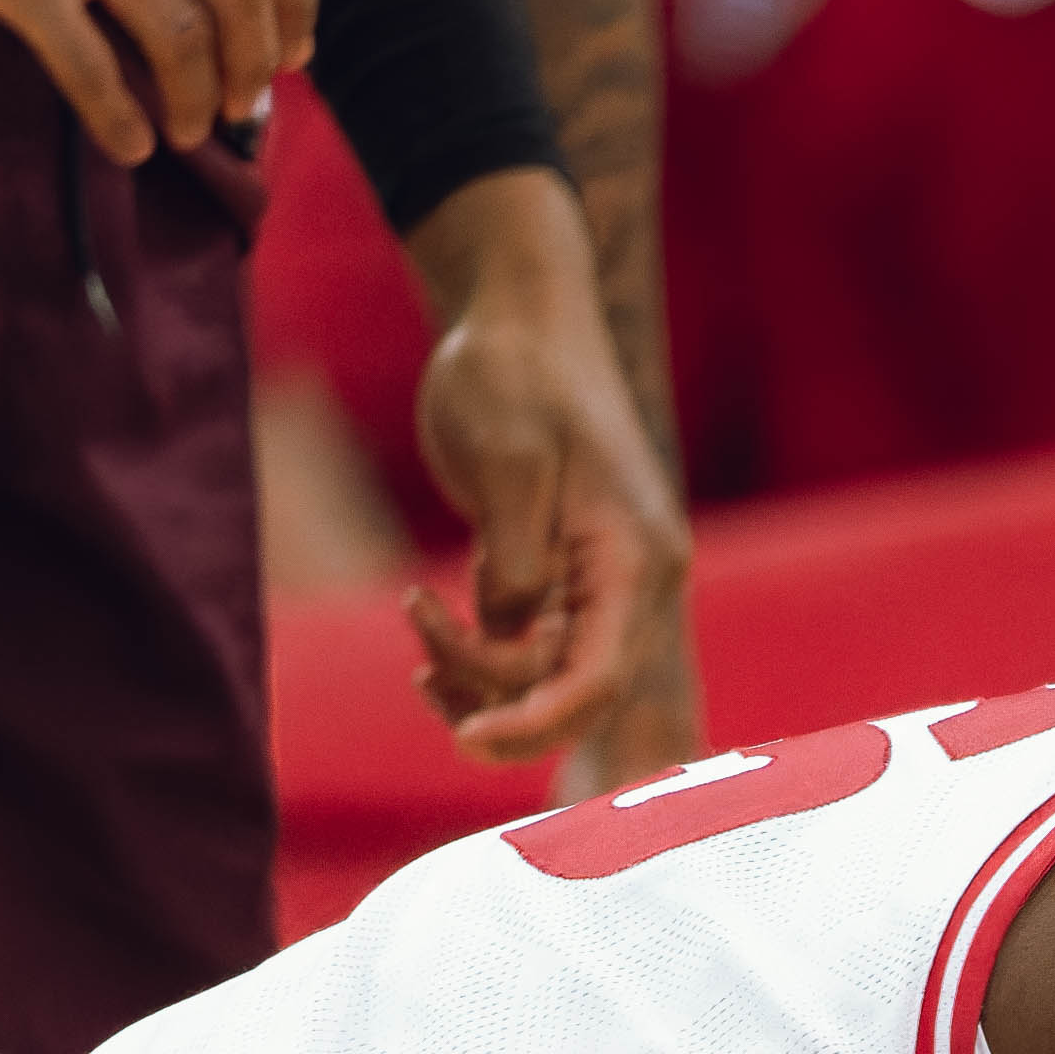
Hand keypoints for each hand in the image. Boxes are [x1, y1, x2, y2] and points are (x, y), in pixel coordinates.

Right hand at [0, 0, 308, 157]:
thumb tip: (252, 13)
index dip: (297, 2)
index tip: (294, 54)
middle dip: (253, 63)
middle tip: (239, 103)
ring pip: (183, 36)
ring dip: (197, 100)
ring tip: (188, 130)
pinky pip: (93, 68)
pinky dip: (119, 119)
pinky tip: (129, 144)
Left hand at [403, 172, 693, 775]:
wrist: (518, 314)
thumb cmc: (515, 372)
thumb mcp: (507, 461)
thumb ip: (516, 559)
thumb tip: (513, 631)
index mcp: (637, 559)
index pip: (599, 679)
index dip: (537, 724)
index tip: (465, 739)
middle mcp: (634, 583)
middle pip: (575, 695)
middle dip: (496, 699)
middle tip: (418, 652)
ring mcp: (600, 584)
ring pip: (548, 682)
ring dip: (478, 679)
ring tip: (417, 628)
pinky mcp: (561, 577)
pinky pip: (528, 651)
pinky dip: (478, 656)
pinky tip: (430, 624)